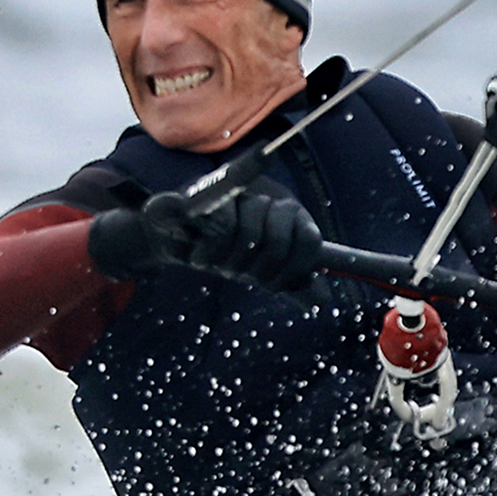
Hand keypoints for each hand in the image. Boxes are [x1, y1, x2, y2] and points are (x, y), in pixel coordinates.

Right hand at [88, 187, 323, 291]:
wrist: (174, 240)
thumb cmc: (227, 255)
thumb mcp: (263, 273)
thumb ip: (293, 284)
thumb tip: (322, 301)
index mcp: (290, 218)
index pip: (310, 241)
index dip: (294, 270)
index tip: (272, 284)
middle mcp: (268, 201)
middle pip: (278, 241)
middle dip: (255, 270)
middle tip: (239, 274)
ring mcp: (239, 194)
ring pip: (250, 235)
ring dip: (229, 262)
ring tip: (217, 263)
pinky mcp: (208, 194)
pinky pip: (221, 227)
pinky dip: (209, 253)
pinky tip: (199, 255)